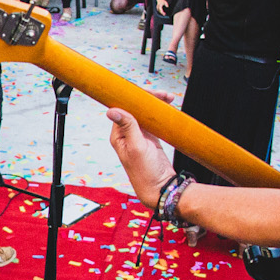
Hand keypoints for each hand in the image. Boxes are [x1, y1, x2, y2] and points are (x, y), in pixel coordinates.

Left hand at [105, 90, 177, 208]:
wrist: (160, 188)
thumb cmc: (145, 172)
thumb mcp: (137, 147)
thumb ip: (127, 127)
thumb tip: (111, 110)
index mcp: (118, 135)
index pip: (123, 108)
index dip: (134, 97)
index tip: (148, 92)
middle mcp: (126, 133)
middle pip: (134, 108)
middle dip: (148, 98)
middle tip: (164, 95)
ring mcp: (139, 135)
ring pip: (145, 113)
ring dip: (155, 104)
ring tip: (169, 98)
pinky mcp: (150, 138)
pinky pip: (153, 120)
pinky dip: (160, 113)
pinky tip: (168, 107)